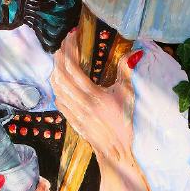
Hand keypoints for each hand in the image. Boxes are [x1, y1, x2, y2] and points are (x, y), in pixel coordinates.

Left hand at [51, 30, 142, 161]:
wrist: (119, 154)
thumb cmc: (127, 124)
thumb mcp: (129, 96)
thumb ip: (128, 72)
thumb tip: (133, 52)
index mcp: (92, 96)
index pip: (73, 66)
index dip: (70, 48)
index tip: (73, 35)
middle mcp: (79, 103)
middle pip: (60, 73)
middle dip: (60, 54)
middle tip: (65, 43)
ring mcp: (74, 112)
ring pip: (56, 86)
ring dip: (56, 68)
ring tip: (61, 57)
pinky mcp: (72, 120)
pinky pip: (58, 98)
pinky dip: (56, 86)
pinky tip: (60, 80)